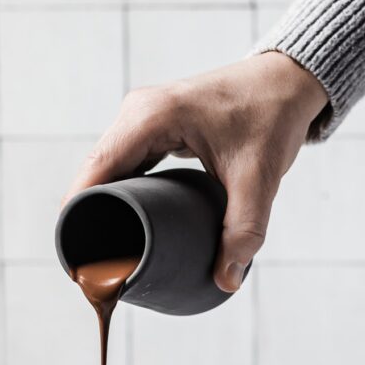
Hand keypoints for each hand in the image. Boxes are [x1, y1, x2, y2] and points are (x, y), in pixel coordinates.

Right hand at [65, 53, 327, 291]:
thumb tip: (226, 280)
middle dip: (87, 218)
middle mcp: (138, 113)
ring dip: (101, 207)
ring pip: (106, 171)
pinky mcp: (152, 128)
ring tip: (99, 253)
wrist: (287, 84)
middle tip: (90, 267)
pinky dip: (119, 194)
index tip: (78, 259)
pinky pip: (123, 166)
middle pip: (94, 174)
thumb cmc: (272, 118)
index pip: (96, 172)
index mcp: (152, 117)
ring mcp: (142, 119)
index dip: (79, 216)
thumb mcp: (259, 179)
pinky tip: (120, 225)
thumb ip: (244, 231)